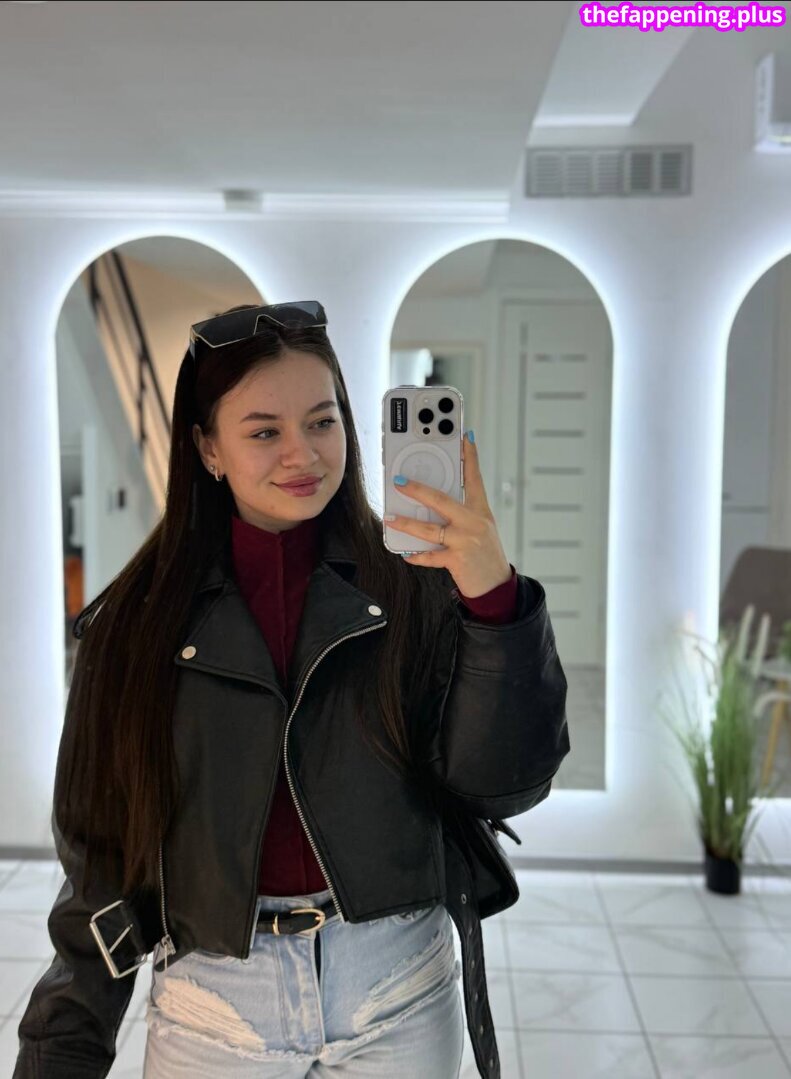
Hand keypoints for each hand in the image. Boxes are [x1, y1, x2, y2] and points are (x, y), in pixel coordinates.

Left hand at [384, 432, 512, 598]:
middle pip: (442, 500)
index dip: (470, 456)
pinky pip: (430, 556)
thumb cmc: (486, 555)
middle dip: (418, 489)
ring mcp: (465, 541)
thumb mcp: (480, 528)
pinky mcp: (457, 560)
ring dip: (407, 523)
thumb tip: (430, 505)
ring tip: (390, 518)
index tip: (465, 436)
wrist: (496, 586)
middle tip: (400, 481)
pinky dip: (416, 556)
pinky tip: (406, 554)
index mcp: (481, 511)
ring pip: (429, 528)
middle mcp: (474, 522)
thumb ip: (461, 514)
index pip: (475, 478)